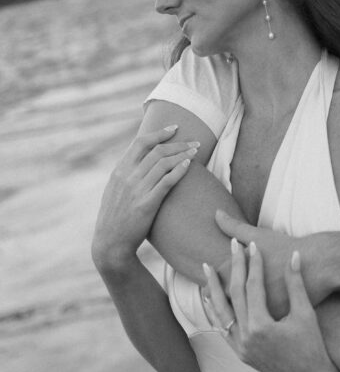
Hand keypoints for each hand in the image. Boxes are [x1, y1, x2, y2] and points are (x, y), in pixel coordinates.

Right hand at [92, 125, 199, 269]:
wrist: (111, 243)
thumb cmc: (115, 217)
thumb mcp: (115, 190)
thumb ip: (127, 173)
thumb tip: (142, 159)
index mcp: (119, 171)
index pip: (140, 143)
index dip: (159, 133)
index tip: (175, 128)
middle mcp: (127, 177)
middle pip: (157, 151)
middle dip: (179, 143)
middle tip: (195, 142)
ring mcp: (136, 190)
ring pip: (164, 163)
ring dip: (183, 154)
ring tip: (196, 151)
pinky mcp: (146, 204)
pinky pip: (166, 182)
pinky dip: (179, 170)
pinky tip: (189, 165)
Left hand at [203, 239, 339, 371]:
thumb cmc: (313, 345)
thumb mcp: (305, 313)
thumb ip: (296, 283)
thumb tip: (294, 254)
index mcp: (261, 327)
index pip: (253, 286)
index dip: (254, 263)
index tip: (253, 245)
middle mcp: (245, 338)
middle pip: (234, 294)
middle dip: (234, 267)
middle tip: (233, 245)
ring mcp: (240, 348)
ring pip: (220, 312)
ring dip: (214, 288)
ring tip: (207, 268)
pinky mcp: (240, 354)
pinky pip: (222, 329)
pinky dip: (215, 312)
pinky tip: (210, 298)